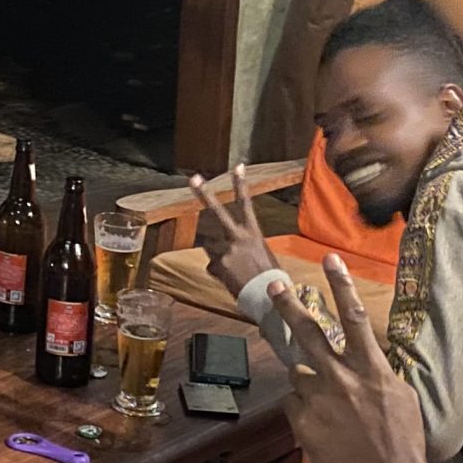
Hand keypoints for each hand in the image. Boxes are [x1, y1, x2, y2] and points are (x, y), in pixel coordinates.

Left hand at [191, 166, 279, 294]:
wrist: (268, 296)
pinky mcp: (218, 264)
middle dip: (204, 194)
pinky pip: (212, 266)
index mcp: (253, 233)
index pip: (246, 204)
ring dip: (218, 258)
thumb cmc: (268, 277)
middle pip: (217, 212)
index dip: (241, 184)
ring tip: (236, 271)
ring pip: (211, 248)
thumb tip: (222, 252)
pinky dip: (219, 273)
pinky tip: (232, 280)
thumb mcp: (261, 255)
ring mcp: (226, 249)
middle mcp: (238, 237)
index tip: (237, 166)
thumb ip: (240, 247)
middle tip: (194, 178)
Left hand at [274, 257, 453, 462]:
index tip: (330, 260)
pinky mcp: (302, 422)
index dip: (340, 285)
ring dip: (308, 380)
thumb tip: (367, 357)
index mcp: (370, 369)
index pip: (353, 317)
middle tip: (275, 287)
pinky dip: (304, 408)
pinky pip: (294, 403)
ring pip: (298, 373)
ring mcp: (319, 400)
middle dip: (289, 305)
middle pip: (308, 331)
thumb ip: (378, 371)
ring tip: (329, 403)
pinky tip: (323, 425)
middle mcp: (341, 378)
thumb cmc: (403, 439)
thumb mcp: (401, 395)